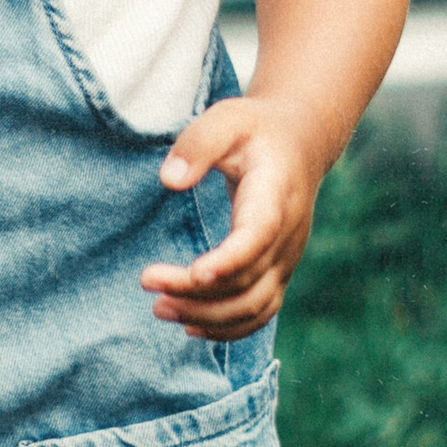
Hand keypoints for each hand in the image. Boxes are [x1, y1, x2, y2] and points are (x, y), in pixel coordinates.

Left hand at [142, 98, 328, 340]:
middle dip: (196, 291)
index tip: (195, 274)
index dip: (230, 260)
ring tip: (159, 308)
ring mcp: (286, 259)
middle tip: (147, 281)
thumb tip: (169, 180)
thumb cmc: (254, 130)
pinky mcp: (278, 272)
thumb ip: (198, 144)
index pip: (259, 236)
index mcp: (275, 195)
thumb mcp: (226, 118)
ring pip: (254, 306)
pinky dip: (228, 328)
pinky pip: (260, 312)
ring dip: (207, 316)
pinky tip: (189, 326)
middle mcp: (287, 236)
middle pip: (247, 280)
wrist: (299, 144)